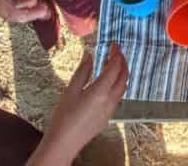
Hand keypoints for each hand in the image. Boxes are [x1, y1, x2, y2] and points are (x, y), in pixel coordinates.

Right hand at [0, 0, 52, 24]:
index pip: (8, 10)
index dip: (26, 13)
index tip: (41, 10)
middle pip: (11, 14)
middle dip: (30, 15)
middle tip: (48, 11)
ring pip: (9, 10)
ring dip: (26, 10)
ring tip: (42, 6)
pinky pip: (6, 4)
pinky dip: (19, 3)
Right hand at [39, 47, 127, 163]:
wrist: (64, 144)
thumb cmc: (64, 117)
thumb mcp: (70, 90)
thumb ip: (83, 71)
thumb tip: (90, 55)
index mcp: (100, 91)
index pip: (115, 68)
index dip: (116, 54)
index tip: (114, 45)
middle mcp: (110, 100)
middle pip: (123, 76)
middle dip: (122, 62)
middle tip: (116, 52)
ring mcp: (110, 110)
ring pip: (123, 87)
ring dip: (122, 73)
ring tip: (113, 64)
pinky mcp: (108, 117)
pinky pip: (118, 96)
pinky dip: (118, 84)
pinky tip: (108, 82)